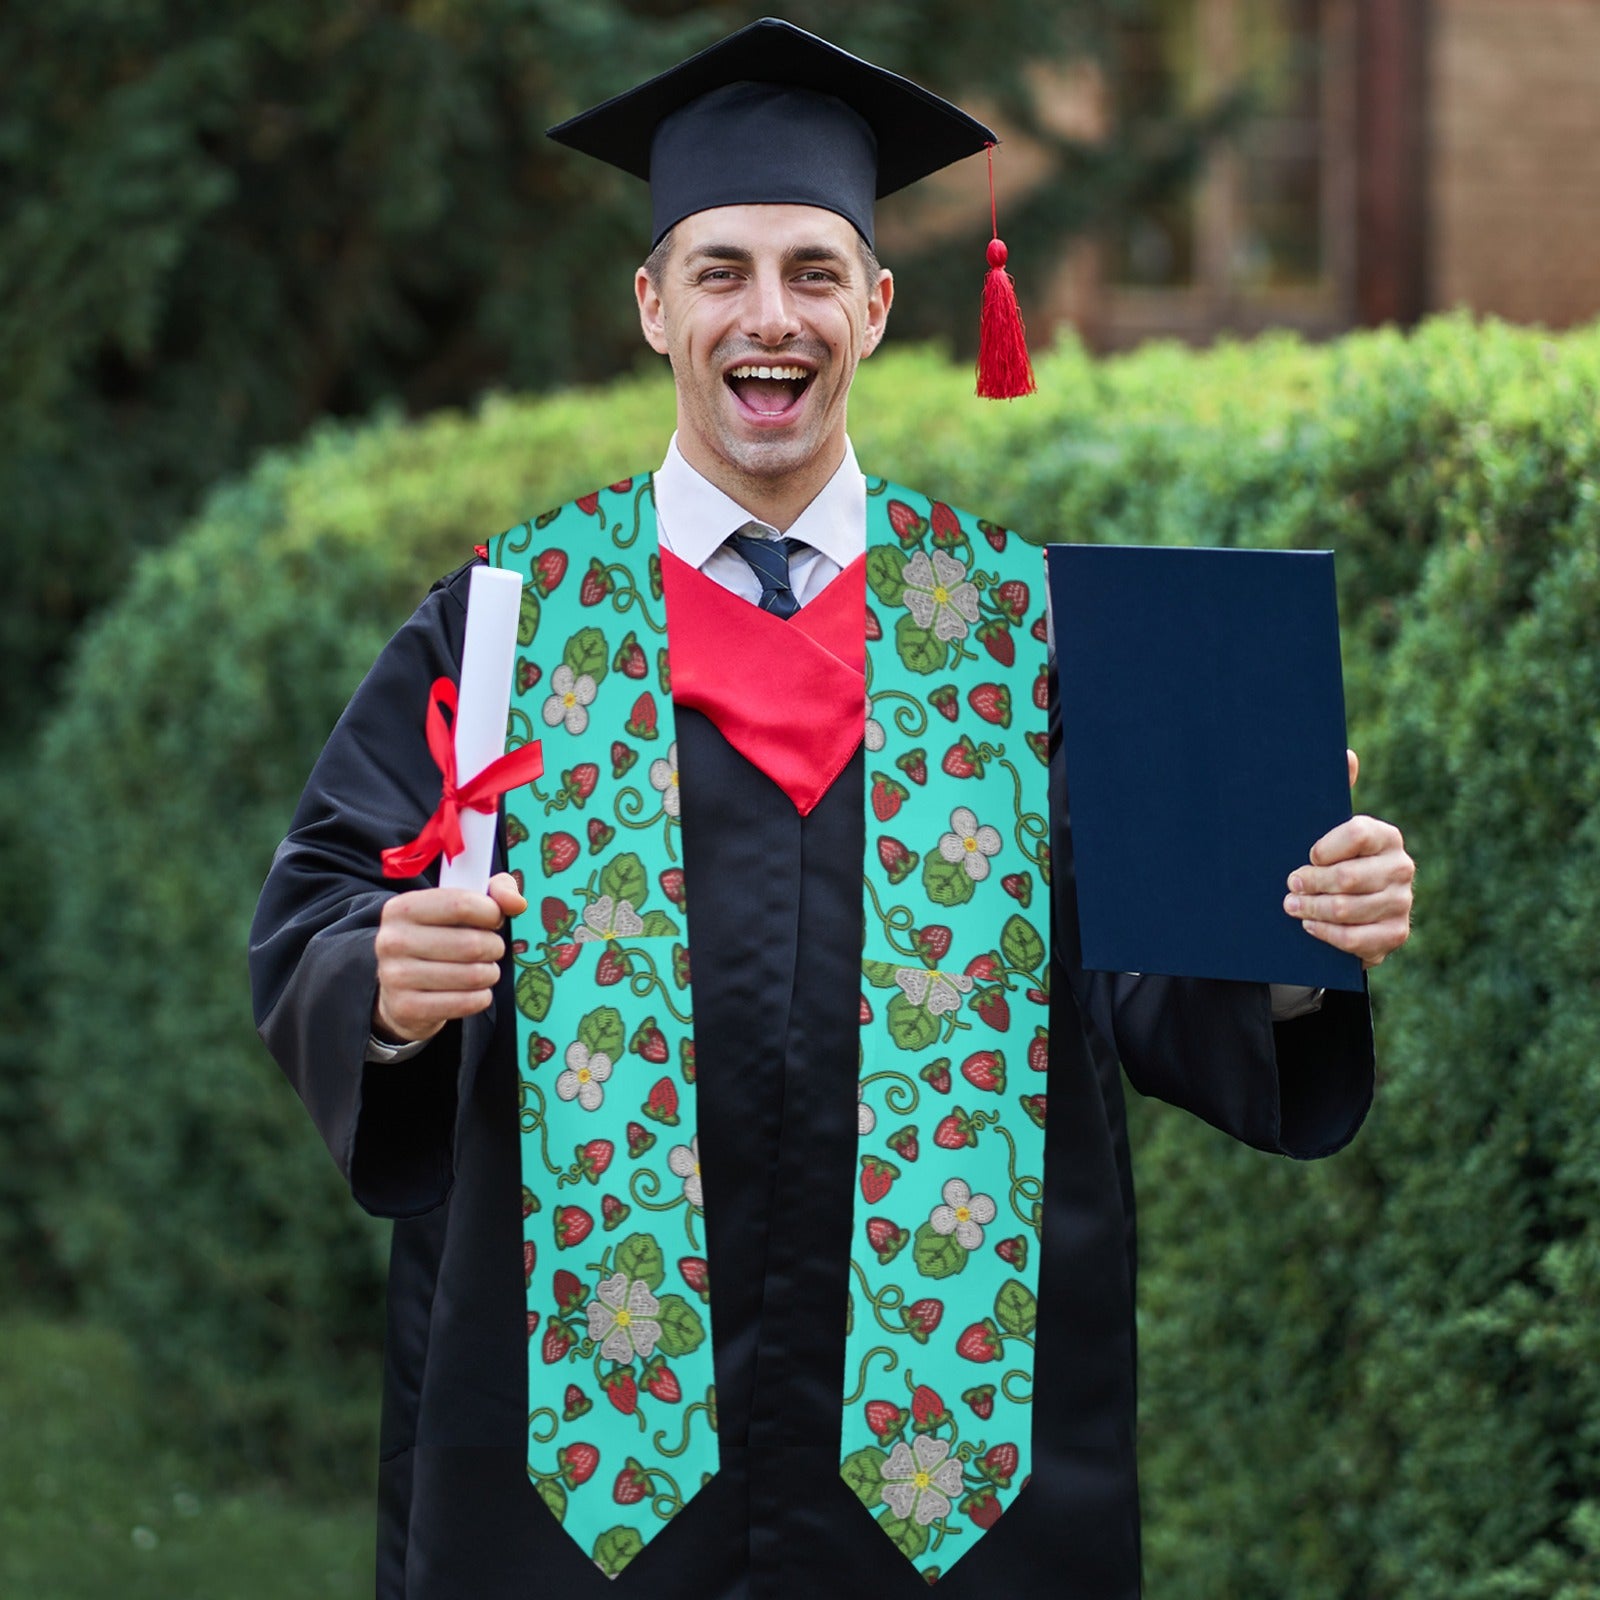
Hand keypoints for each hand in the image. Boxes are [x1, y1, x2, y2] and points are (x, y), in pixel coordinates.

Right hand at [372, 871, 527, 1043]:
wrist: (400, 989)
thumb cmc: (438, 938)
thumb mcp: (460, 905)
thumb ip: (494, 892)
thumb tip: (517, 903)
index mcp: (402, 907)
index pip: (461, 904)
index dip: (491, 913)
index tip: (494, 919)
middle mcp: (392, 940)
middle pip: (471, 944)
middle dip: (494, 947)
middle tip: (491, 949)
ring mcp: (395, 976)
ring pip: (472, 975)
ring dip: (490, 973)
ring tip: (483, 970)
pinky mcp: (406, 1008)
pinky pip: (465, 1003)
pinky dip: (481, 997)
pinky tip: (474, 991)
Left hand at [1283, 750, 1413, 967]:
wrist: (1351, 908)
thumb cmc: (1333, 860)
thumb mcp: (1329, 828)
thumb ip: (1336, 792)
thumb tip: (1346, 754)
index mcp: (1386, 836)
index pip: (1356, 833)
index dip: (1325, 847)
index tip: (1306, 855)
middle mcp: (1401, 867)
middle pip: (1348, 877)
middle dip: (1310, 883)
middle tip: (1289, 885)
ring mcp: (1402, 903)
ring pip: (1348, 909)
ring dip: (1312, 909)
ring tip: (1291, 906)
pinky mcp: (1395, 934)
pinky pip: (1356, 939)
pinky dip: (1327, 934)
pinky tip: (1310, 926)